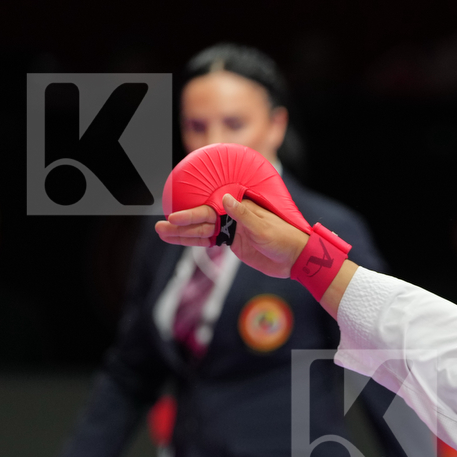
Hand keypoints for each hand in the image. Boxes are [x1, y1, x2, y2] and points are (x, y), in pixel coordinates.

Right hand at [155, 194, 309, 279]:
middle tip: (159, 225)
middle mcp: (232, 217)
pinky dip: (193, 241)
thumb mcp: (264, 227)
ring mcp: (231, 230)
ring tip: (161, 232)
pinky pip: (208, 241)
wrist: (296, 258)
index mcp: (240, 207)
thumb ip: (244, 215)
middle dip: (180, 224)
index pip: (210, 209)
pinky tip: (178, 240)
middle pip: (201, 220)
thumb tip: (224, 198)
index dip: (191, 214)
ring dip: (181, 234)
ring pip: (201, 232)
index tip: (175, 216)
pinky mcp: (232, 244)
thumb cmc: (284, 238)